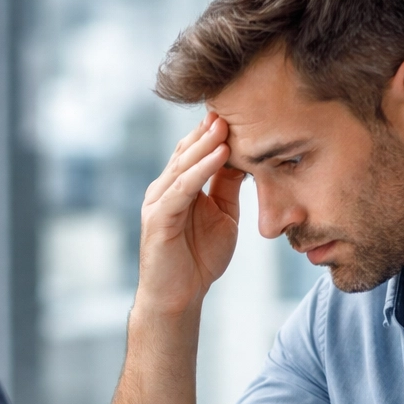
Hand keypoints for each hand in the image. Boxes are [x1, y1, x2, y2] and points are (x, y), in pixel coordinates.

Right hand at [136, 113, 244, 315]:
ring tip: (225, 125)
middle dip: (208, 129)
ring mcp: (159, 202)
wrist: (179, 297)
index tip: (238, 110)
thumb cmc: (199, 259)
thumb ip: (227, 188)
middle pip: (186, 151)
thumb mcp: (223, 216)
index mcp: (179, 187)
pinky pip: (182, 188)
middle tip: (231, 105)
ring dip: (205, 144)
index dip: (212, 131)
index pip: (194, 151)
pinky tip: (219, 155)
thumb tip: (243, 158)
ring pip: (183, 165)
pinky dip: (200, 170)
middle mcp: (165, 189)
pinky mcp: (159, 218)